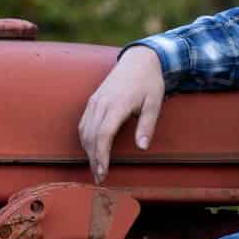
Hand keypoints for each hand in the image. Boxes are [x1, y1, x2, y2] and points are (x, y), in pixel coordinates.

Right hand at [78, 46, 165, 180]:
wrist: (138, 60)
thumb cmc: (149, 82)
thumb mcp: (155, 103)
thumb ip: (147, 125)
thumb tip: (142, 147)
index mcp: (117, 105)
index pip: (103, 135)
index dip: (101, 156)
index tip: (104, 172)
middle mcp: (101, 103)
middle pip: (91, 137)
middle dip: (93, 159)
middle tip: (100, 178)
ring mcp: (94, 101)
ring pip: (84, 131)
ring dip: (88, 152)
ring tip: (95, 168)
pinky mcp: (92, 101)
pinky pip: (83, 123)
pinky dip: (85, 140)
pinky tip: (91, 151)